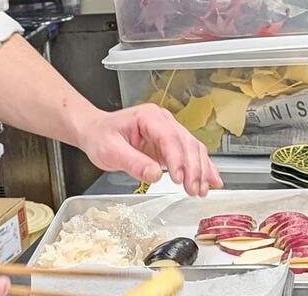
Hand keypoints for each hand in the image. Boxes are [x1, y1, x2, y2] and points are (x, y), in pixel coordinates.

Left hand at [75, 104, 222, 196]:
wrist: (96, 132)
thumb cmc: (101, 136)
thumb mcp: (110, 150)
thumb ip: (132, 162)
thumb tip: (154, 175)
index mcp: (149, 117)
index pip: (169, 137)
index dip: (177, 159)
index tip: (179, 179)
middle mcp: (163, 121)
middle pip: (186, 144)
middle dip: (193, 169)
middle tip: (193, 190)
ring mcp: (170, 131)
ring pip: (194, 149)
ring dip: (201, 170)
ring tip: (201, 191)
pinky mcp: (172, 145)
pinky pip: (192, 155)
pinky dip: (203, 168)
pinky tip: (211, 181)